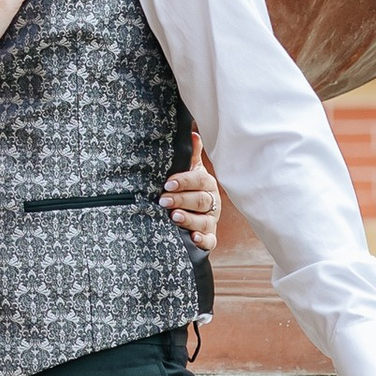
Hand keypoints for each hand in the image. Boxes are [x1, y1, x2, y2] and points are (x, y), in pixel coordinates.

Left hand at [161, 137, 222, 252]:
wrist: (193, 212)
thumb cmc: (188, 188)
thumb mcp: (190, 171)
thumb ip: (190, 155)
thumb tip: (192, 134)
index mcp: (206, 184)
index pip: (198, 181)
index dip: (184, 181)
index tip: (168, 183)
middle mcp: (211, 202)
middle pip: (200, 200)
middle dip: (182, 200)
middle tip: (163, 200)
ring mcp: (211, 221)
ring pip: (204, 221)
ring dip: (189, 219)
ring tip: (175, 217)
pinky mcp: (209, 237)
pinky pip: (210, 241)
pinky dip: (203, 240)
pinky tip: (194, 238)